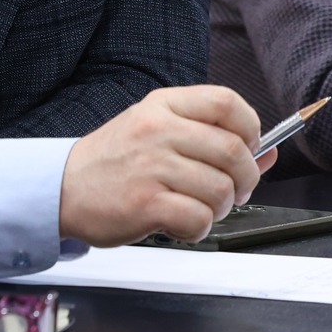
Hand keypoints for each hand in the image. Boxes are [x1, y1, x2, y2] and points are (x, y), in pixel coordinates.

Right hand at [57, 85, 273, 246]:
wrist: (62, 188)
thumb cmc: (114, 162)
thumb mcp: (158, 133)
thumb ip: (210, 138)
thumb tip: (268, 153)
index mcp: (163, 105)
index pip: (227, 102)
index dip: (251, 129)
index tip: (248, 148)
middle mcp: (158, 129)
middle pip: (234, 152)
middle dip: (243, 181)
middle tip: (229, 192)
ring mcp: (152, 165)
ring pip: (221, 190)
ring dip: (218, 209)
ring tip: (193, 207)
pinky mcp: (146, 203)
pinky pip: (200, 219)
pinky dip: (197, 229)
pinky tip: (177, 223)